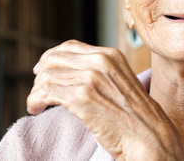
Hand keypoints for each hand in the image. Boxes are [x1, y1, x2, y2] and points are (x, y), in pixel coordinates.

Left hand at [27, 40, 183, 159]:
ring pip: (46, 76)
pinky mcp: (81, 98)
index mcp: (111, 55)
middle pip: (54, 58)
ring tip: (36, 105)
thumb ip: (100, 73)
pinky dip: (34, 101)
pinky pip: (44, 93)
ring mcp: (91, 78)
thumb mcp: (120, 83)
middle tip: (38, 90)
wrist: (149, 136)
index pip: (69, 47)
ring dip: (36, 91)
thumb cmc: (136, 117)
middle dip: (41, 75)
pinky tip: (36, 110)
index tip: (42, 71)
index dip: (51, 58)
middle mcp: (100, 61)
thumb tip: (71, 73)